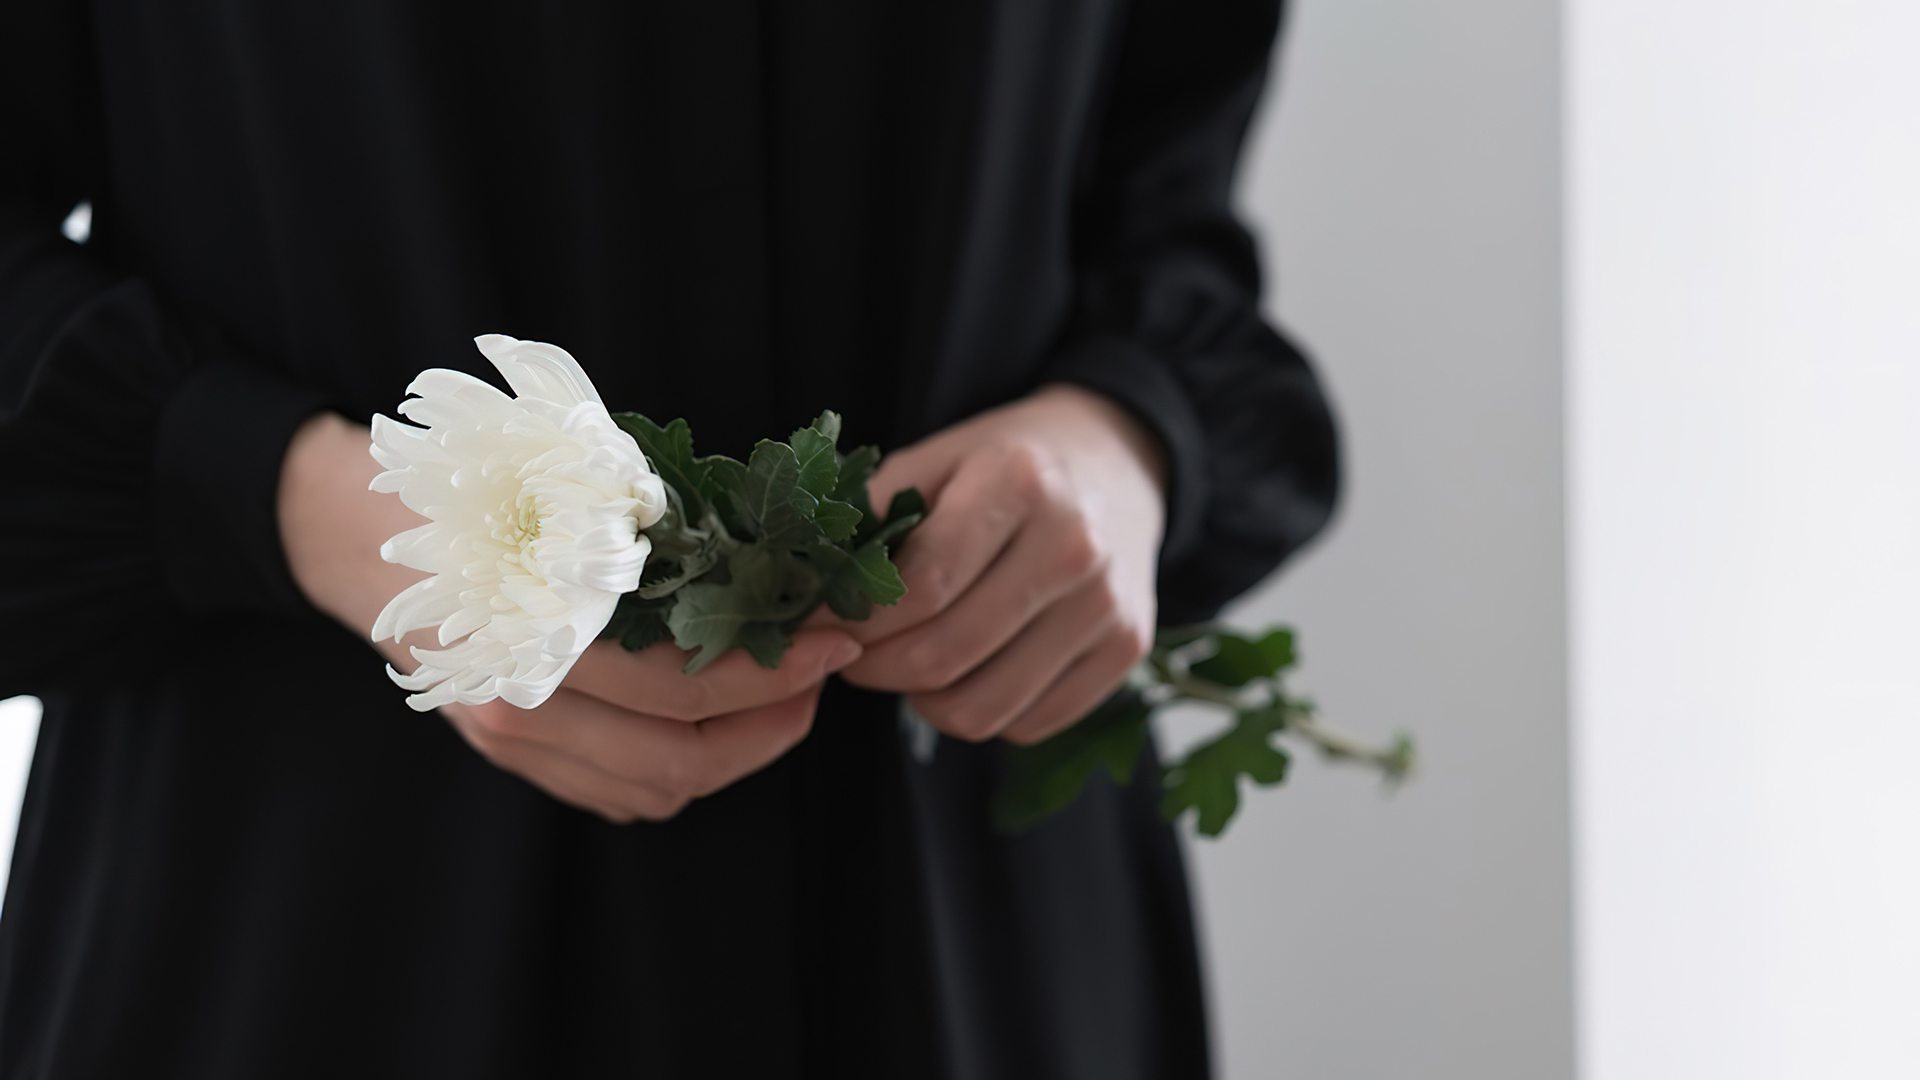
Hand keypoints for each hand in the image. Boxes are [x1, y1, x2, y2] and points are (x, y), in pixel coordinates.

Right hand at [278, 413, 860, 821]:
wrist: (362, 528)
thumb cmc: (478, 487)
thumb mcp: (570, 488)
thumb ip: (659, 532)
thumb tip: (774, 558)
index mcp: (534, 635)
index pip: (683, 687)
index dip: (774, 671)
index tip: (834, 637)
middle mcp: (516, 706)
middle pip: (681, 758)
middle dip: (773, 721)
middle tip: (824, 671)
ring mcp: (508, 741)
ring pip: (656, 788)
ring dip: (737, 751)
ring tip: (786, 695)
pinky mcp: (510, 754)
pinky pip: (618, 791)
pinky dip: (682, 766)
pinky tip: (719, 718)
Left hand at [834, 384, 1165, 743]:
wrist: (1117, 463)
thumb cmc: (1005, 464)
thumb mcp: (934, 460)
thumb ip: (868, 520)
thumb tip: (796, 592)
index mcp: (1019, 483)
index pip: (919, 585)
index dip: (853, 619)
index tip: (815, 623)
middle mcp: (1074, 547)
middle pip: (945, 654)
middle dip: (873, 667)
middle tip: (848, 653)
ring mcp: (1107, 605)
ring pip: (982, 707)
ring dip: (921, 700)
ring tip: (904, 663)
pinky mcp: (1127, 650)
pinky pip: (1027, 724)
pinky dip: (979, 711)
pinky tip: (965, 670)